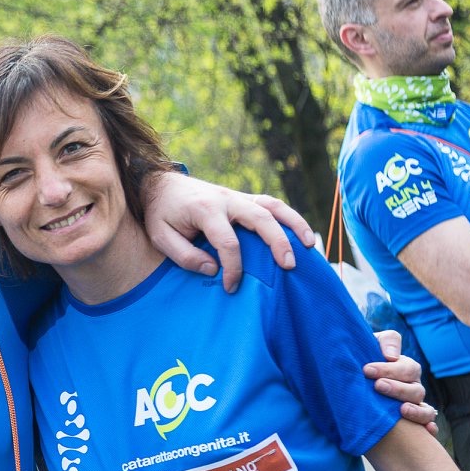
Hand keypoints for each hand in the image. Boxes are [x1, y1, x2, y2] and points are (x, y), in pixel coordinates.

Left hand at [143, 173, 313, 292]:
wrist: (160, 183)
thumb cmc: (161, 213)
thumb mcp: (161, 237)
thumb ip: (184, 255)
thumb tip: (213, 269)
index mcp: (205, 210)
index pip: (227, 242)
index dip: (232, 267)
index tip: (231, 287)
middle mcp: (226, 200)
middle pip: (260, 218)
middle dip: (276, 243)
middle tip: (288, 266)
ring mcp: (237, 197)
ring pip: (273, 206)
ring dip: (293, 224)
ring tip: (308, 247)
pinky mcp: (243, 199)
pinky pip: (271, 205)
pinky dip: (289, 218)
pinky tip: (301, 235)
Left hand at [364, 330, 437, 435]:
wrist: (350, 382)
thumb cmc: (362, 361)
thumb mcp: (371, 345)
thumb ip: (386, 342)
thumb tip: (392, 356)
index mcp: (405, 369)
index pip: (407, 369)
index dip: (390, 369)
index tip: (367, 370)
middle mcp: (412, 388)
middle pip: (416, 390)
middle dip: (398, 388)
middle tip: (377, 386)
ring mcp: (413, 406)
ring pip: (426, 409)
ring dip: (417, 410)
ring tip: (401, 410)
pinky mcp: (412, 423)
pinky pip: (427, 426)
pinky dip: (430, 427)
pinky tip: (427, 429)